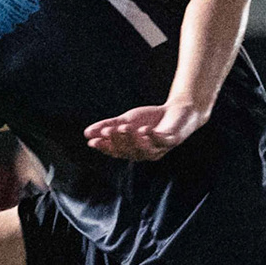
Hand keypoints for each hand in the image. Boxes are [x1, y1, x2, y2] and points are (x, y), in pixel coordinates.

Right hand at [83, 100, 208, 161]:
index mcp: (133, 151)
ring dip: (132, 139)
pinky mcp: (172, 141)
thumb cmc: (151, 119)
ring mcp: (159, 149)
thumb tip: (87, 132)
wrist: (178, 111)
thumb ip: (108, 126)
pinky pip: (161, 141)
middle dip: (117, 141)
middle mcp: (146, 154)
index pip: (116, 152)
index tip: (92, 141)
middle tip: (107, 130)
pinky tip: (144, 129)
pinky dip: (152, 137)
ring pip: (143, 149)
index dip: (105, 147)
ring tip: (123, 127)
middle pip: (128, 151)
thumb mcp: (127, 120)